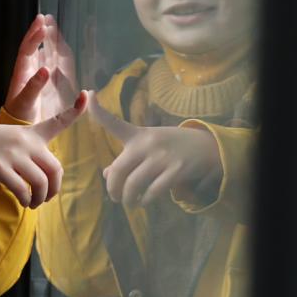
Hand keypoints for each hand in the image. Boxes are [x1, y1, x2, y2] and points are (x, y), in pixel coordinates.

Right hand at [0, 91, 89, 207]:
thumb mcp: (12, 139)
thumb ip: (32, 152)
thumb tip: (46, 181)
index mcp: (31, 133)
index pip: (57, 121)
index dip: (75, 110)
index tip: (86, 95)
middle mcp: (25, 142)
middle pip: (55, 168)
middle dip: (55, 188)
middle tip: (48, 197)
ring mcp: (12, 154)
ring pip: (40, 182)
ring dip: (40, 198)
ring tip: (34, 203)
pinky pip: (22, 189)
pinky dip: (26, 200)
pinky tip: (24, 202)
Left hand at [4, 14, 78, 122]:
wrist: (21, 128)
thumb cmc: (20, 115)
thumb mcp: (26, 101)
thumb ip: (34, 86)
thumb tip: (45, 69)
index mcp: (22, 73)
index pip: (28, 50)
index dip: (34, 38)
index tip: (42, 25)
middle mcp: (31, 72)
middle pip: (36, 48)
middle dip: (41, 33)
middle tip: (46, 17)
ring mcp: (40, 77)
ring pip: (46, 54)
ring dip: (50, 41)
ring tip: (52, 26)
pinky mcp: (49, 85)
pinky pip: (55, 66)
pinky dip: (59, 56)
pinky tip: (62, 49)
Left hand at [89, 99, 223, 206]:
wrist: (207, 147)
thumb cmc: (171, 147)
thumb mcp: (148, 146)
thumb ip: (126, 159)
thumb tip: (106, 174)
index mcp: (138, 135)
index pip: (115, 123)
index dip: (99, 110)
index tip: (90, 94)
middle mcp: (148, 144)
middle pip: (118, 171)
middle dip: (113, 189)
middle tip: (115, 198)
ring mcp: (162, 157)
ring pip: (134, 185)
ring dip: (128, 199)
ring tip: (129, 203)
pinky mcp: (177, 170)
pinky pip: (153, 191)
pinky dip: (145, 200)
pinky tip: (145, 201)